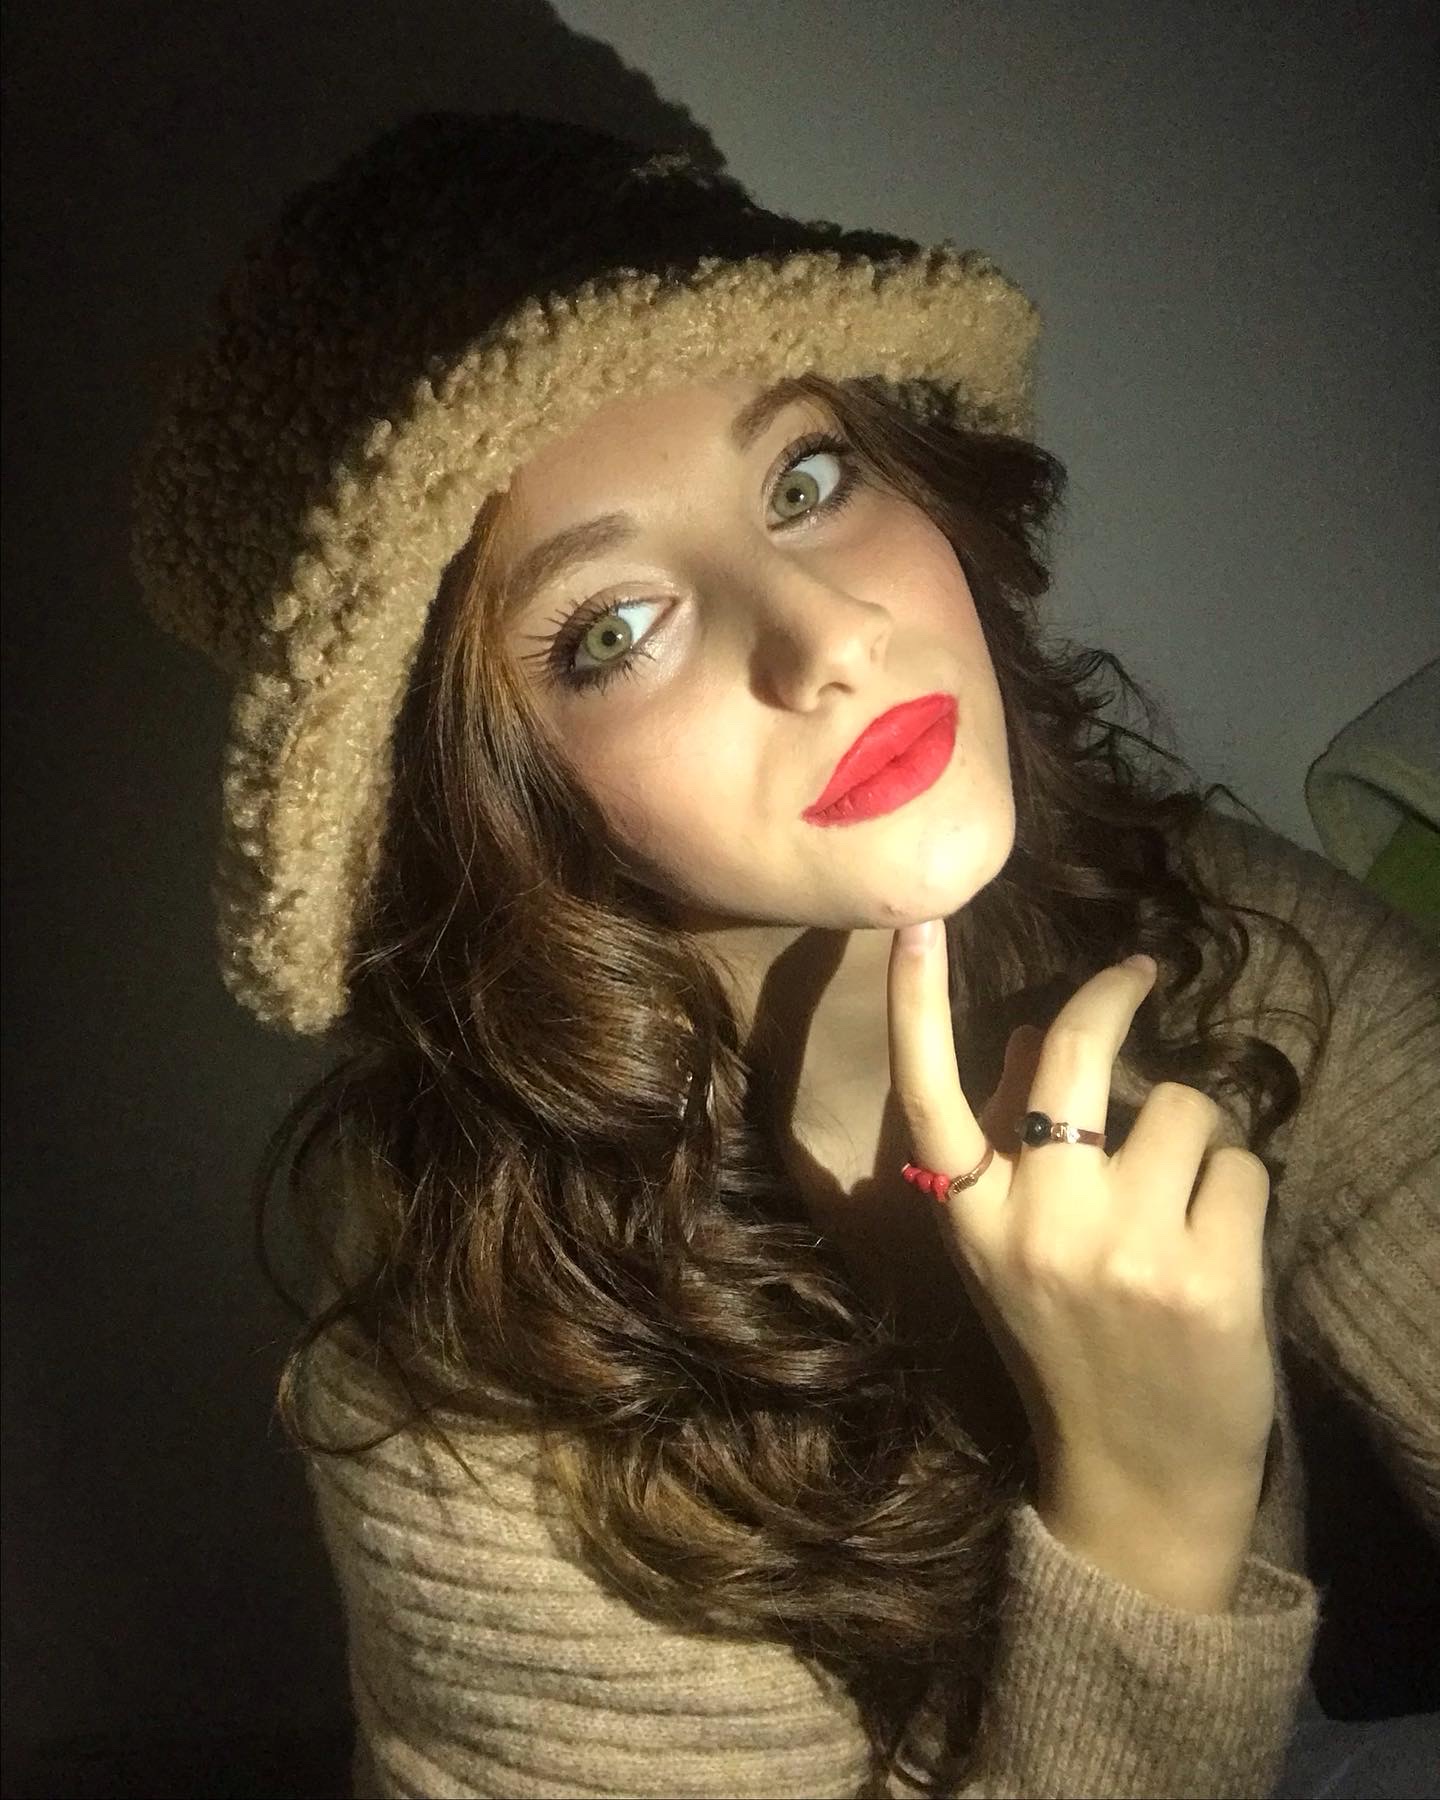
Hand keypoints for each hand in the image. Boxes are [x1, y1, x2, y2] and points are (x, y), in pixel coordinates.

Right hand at [886, 929, 1275, 1517]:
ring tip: (1183, 1205)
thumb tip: (1035, 1034)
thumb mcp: (1009, 1254)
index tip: (917, 921)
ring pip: (1183, 1105)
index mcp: (971, 1217)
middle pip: (1076, 1054)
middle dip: (1116, 995)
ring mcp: (1123, 1246)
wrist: (1136, 1480)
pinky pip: (1241, 1165)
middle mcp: (1035, 1223)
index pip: (929, 1092)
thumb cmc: (1071, 1346)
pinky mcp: (1206, 1273)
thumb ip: (1013, 1148)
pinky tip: (1221, 1250)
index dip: (918, 1003)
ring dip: (1196, 1138)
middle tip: (1141, 973)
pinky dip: (1239, 1191)